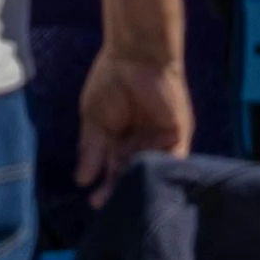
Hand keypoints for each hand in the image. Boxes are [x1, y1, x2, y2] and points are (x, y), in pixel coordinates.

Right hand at [73, 41, 189, 191]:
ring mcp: (159, 140)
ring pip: (152, 172)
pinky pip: (175, 158)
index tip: (94, 202)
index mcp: (117, 142)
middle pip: (131, 176)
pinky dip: (166, 171)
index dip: (105, 188)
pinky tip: (153, 182)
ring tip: (129, 196)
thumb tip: (82, 180)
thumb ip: (92, 149)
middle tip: (111, 204)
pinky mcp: (178, 133)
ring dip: (142, 185)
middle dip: (121, 191)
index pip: (112, 172)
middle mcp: (138, 145)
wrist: (136, 55)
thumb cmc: (110, 81)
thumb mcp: (94, 119)